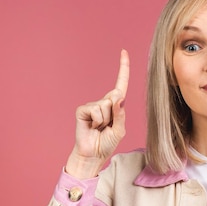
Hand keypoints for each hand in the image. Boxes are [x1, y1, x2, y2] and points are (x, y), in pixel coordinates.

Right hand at [65, 49, 129, 178]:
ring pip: (106, 104)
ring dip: (106, 120)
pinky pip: (96, 109)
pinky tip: (92, 127)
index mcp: (116, 105)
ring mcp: (93, 105)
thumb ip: (120, 114)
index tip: (123, 51)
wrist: (92, 154)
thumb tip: (118, 96)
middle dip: (116, 114)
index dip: (123, 68)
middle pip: (116, 97)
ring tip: (100, 128)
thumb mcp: (119, 129)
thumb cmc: (107, 143)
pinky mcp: (83, 109)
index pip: (121, 83)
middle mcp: (104, 102)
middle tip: (108, 126)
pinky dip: (97, 120)